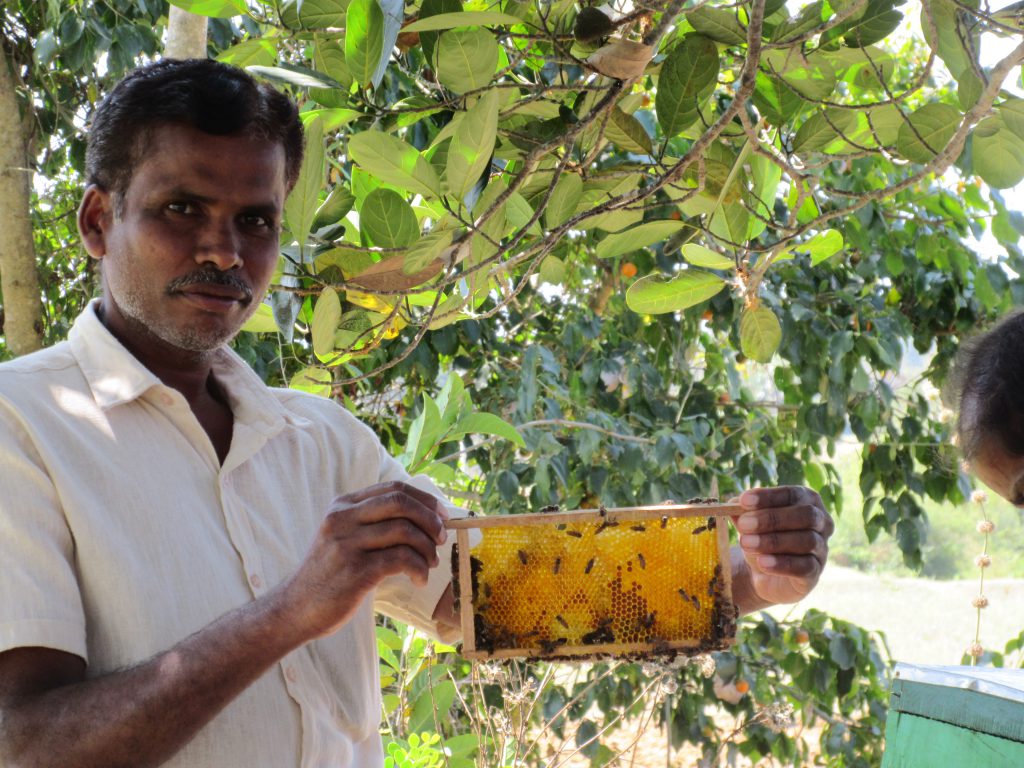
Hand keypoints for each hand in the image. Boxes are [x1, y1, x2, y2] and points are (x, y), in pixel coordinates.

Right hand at [278, 481, 447, 638]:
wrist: (296, 608)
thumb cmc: (329, 574)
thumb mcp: (343, 536)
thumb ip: (372, 522)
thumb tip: (424, 517)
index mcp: (342, 505)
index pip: (393, 488)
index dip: (425, 499)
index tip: (442, 515)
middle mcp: (342, 518)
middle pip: (401, 503)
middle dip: (430, 519)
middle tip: (441, 538)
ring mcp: (347, 543)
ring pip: (404, 530)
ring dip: (427, 548)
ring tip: (430, 564)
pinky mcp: (355, 570)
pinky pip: (401, 559)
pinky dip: (419, 568)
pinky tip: (419, 579)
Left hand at [731, 486, 833, 611]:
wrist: (764, 573)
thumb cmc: (761, 537)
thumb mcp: (750, 522)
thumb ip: (743, 511)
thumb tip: (734, 503)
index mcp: (808, 501)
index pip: (792, 494)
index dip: (769, 496)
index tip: (744, 501)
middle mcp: (821, 522)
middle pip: (805, 515)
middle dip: (772, 519)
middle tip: (744, 525)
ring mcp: (822, 548)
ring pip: (806, 541)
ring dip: (773, 541)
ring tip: (746, 544)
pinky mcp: (816, 572)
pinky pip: (804, 566)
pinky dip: (782, 564)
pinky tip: (762, 562)